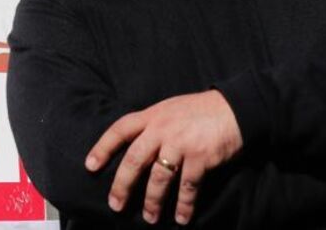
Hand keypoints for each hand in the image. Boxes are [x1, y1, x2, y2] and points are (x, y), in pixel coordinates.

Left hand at [84, 90, 242, 225]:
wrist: (235, 107)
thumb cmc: (199, 110)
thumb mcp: (170, 109)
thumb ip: (153, 124)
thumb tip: (136, 144)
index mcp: (152, 115)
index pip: (120, 129)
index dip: (103, 147)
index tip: (90, 166)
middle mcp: (162, 129)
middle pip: (134, 159)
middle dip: (122, 185)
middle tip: (116, 205)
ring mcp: (181, 143)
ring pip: (159, 178)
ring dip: (153, 201)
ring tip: (150, 218)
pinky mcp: (200, 157)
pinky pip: (187, 186)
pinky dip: (184, 205)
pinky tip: (182, 218)